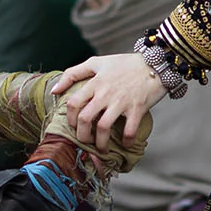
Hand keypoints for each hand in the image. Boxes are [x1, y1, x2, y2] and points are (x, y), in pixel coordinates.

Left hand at [52, 53, 166, 150]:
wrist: (155, 62)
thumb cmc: (125, 64)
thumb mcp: (97, 62)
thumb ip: (73, 74)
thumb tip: (54, 91)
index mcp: (95, 82)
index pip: (73, 104)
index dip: (70, 119)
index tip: (74, 127)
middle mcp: (105, 93)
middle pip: (85, 119)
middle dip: (82, 135)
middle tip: (86, 141)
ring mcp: (122, 102)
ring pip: (103, 128)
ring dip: (100, 143)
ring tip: (102, 148)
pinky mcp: (137, 108)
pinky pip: (129, 130)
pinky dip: (126, 141)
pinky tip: (126, 143)